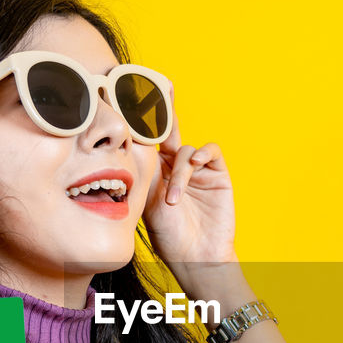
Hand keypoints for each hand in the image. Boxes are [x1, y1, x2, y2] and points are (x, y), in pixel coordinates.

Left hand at [142, 82, 238, 266]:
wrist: (197, 258)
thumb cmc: (169, 237)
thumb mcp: (146, 201)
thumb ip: (141, 172)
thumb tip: (124, 146)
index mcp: (155, 171)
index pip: (147, 139)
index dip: (141, 119)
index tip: (128, 94)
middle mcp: (175, 165)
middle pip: (169, 129)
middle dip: (165, 107)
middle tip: (162, 84)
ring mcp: (198, 169)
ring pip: (185, 148)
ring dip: (179, 171)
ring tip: (173, 199)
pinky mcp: (217, 174)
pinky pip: (209, 152)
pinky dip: (201, 155)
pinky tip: (194, 166)